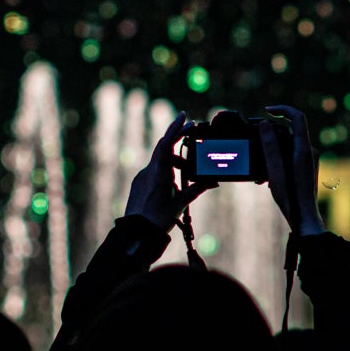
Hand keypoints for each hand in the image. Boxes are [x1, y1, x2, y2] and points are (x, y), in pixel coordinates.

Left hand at [124, 112, 208, 229]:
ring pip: (161, 163)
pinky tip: (175, 186)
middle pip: (165, 150)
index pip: (166, 143)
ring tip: (188, 176)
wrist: (137, 233)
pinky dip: (167, 173)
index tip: (185, 117)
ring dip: (175, 164)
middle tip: (193, 138)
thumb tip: (212, 182)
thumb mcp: (181, 203)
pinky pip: (155, 172)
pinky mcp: (139, 185)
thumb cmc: (158, 218)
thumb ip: (196, 189)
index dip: (176, 128)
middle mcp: (148, 171)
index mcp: (159, 172)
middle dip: (179, 143)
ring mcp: (142, 178)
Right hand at [258, 104, 323, 235]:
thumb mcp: (275, 172)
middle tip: (255, 146)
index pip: (297, 117)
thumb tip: (266, 125)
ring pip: (288, 146)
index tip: (266, 110)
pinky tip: (268, 178)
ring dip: (272, 152)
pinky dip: (278, 161)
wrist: (305, 220)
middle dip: (271, 136)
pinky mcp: (307, 169)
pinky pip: (290, 157)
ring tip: (260, 171)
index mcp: (304, 150)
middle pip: (290, 131)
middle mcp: (310, 152)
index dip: (282, 109)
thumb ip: (270, 147)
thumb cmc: (291, 199)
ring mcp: (309, 161)